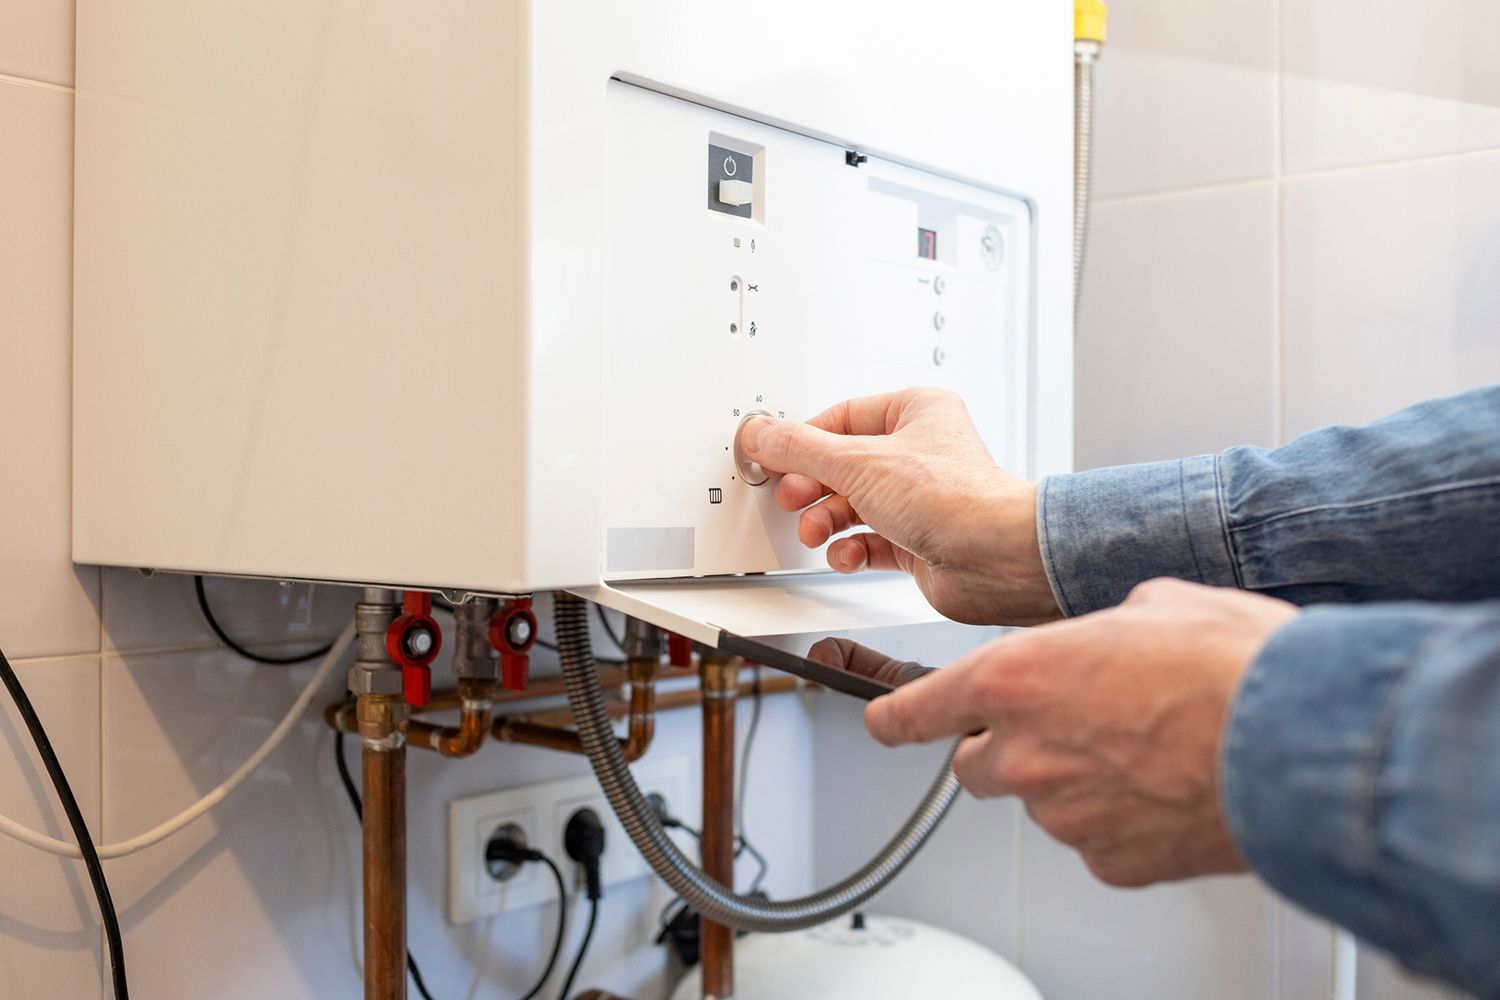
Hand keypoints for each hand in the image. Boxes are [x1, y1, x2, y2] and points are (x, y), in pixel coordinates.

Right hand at [739, 387, 1058, 625]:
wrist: (996, 560)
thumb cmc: (956, 499)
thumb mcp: (858, 462)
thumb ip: (801, 448)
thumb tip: (762, 433)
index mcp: (916, 411)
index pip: (840, 419)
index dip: (803, 440)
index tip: (773, 456)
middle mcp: (920, 453)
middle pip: (842, 464)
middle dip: (812, 487)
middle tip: (793, 496)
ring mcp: (918, 499)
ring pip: (852, 505)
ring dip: (826, 521)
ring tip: (816, 531)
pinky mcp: (917, 540)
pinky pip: (868, 541)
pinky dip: (851, 550)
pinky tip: (848, 554)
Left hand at [837, 579, 1299, 885]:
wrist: (1300, 744)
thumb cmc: (1233, 668)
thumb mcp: (1155, 604)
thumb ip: (1102, 628)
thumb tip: (1113, 634)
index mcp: (1016, 678)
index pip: (915, 710)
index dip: (893, 716)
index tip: (883, 719)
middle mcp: (1025, 751)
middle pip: (975, 763)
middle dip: (1006, 745)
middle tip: (1068, 723)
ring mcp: (1064, 814)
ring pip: (1040, 801)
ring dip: (1071, 780)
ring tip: (1145, 749)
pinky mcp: (1111, 861)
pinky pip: (1095, 841)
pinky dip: (1118, 822)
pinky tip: (1166, 789)